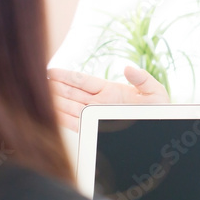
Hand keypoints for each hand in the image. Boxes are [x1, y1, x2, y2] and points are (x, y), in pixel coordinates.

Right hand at [47, 66, 169, 131]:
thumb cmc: (160, 112)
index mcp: (110, 91)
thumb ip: (142, 79)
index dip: (66, 76)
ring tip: (38, 96)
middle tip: (36, 81)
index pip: (83, 82)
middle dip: (55, 88)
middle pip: (72, 94)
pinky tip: (51, 115)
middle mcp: (100, 103)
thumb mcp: (155, 92)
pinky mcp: (98, 129)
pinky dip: (64, 120)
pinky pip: (77, 125)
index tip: (50, 71)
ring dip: (55, 103)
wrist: (162, 131)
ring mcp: (97, 116)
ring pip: (71, 108)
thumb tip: (128, 68)